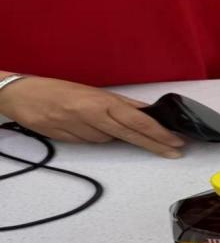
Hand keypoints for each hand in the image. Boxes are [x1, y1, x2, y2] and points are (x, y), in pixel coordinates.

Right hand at [0, 75, 184, 157]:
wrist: (19, 94)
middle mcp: (93, 115)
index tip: (176, 141)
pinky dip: (94, 138)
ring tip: (100, 123)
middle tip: (175, 152)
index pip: (137, 119)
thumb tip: (149, 112)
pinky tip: (84, 128)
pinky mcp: (67, 139)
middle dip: (155, 144)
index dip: (158, 132)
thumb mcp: (94, 93)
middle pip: (131, 134)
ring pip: (109, 141)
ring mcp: (79, 128)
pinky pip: (90, 143)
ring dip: (115, 137)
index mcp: (101, 101)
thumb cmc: (59, 90)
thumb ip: (122, 104)